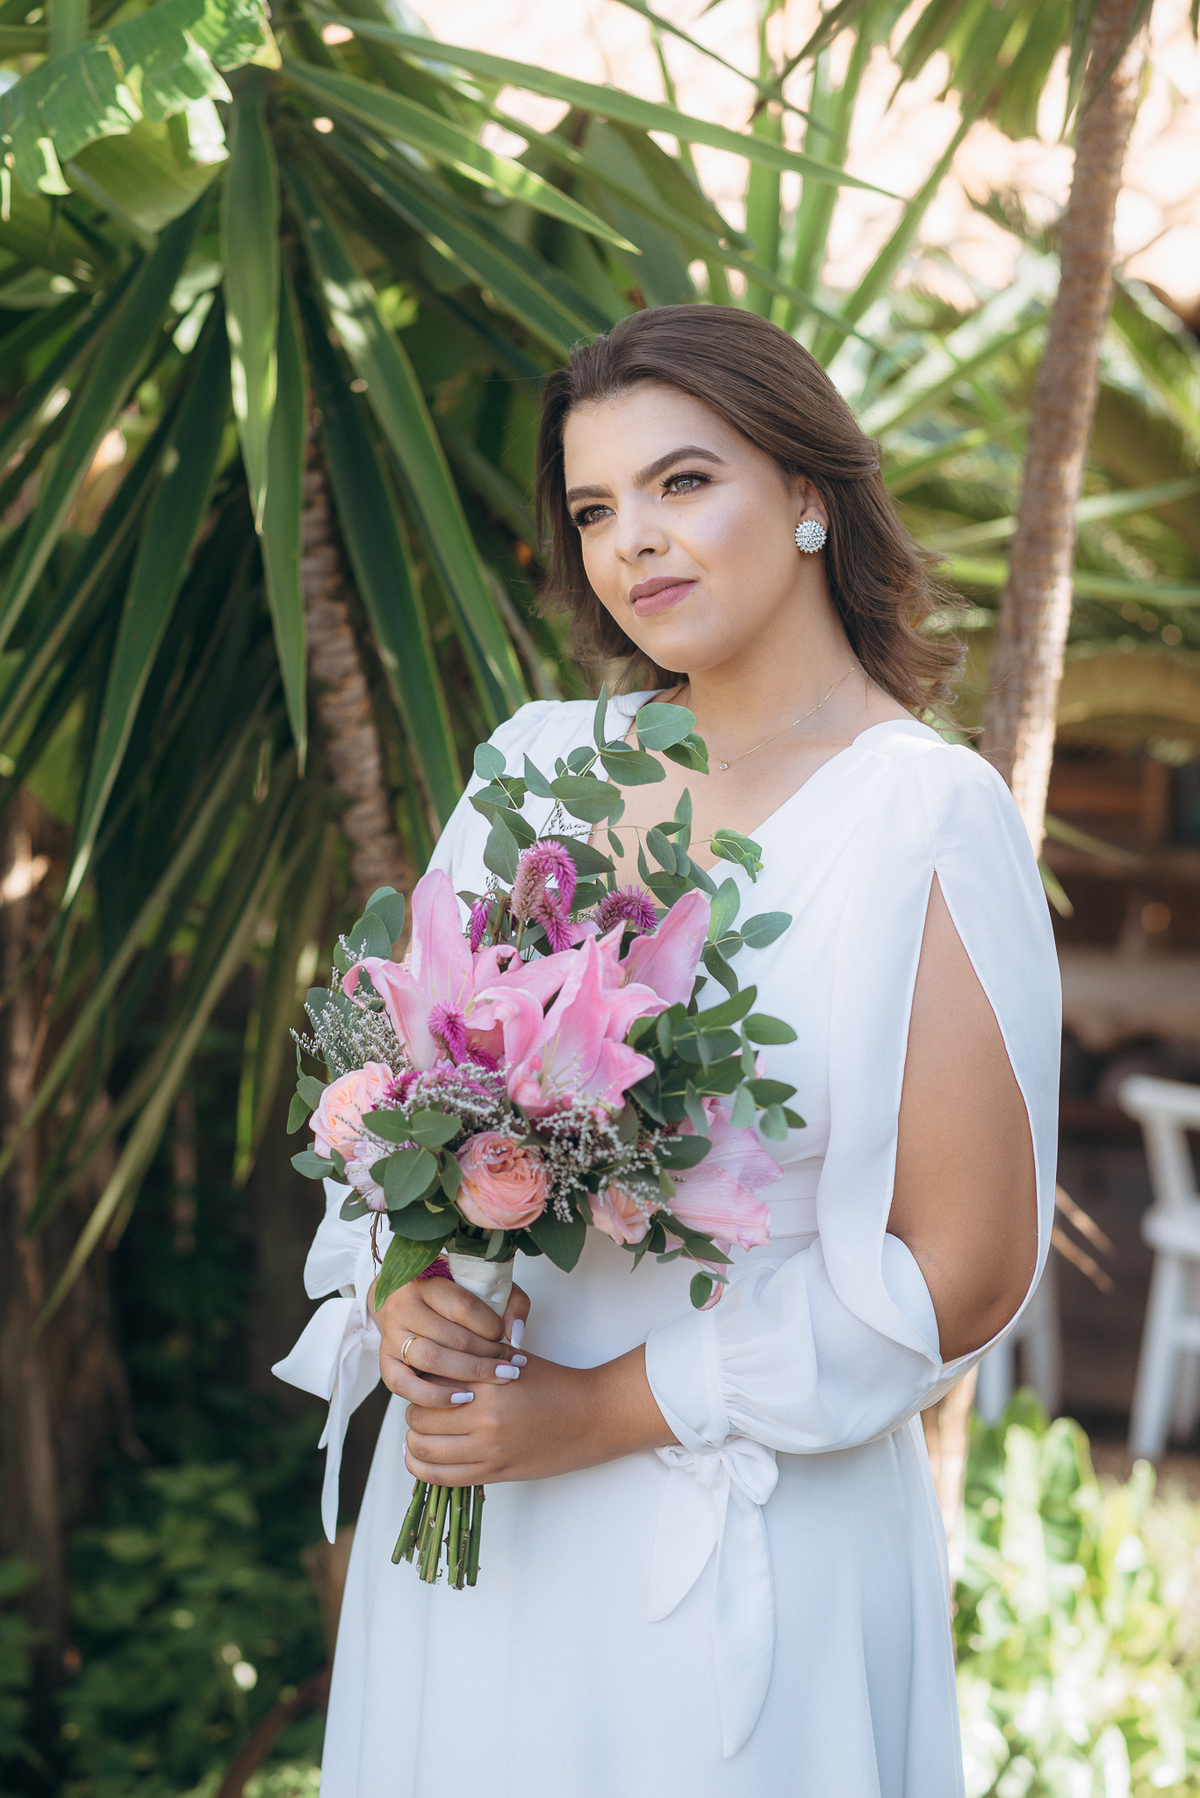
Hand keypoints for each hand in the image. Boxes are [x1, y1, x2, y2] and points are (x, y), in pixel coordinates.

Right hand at [373, 1274, 530, 1400]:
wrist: (405, 1301)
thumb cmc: (451, 1296)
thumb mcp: (484, 1286)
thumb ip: (511, 1302)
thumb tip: (515, 1335)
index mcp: (427, 1282)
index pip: (464, 1306)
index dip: (492, 1326)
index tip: (509, 1338)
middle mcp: (404, 1307)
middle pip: (452, 1337)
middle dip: (488, 1356)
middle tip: (513, 1367)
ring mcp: (391, 1336)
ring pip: (432, 1359)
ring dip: (470, 1374)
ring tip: (497, 1379)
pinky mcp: (385, 1363)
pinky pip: (405, 1386)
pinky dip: (435, 1397)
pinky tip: (463, 1398)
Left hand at [401, 1345, 677, 1486]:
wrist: (593, 1416)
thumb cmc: (556, 1383)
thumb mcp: (513, 1359)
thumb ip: (474, 1359)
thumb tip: (434, 1360)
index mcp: (488, 1382)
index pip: (429, 1382)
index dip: (420, 1380)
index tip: (424, 1380)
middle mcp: (484, 1417)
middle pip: (419, 1416)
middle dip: (415, 1410)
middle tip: (424, 1406)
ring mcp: (489, 1450)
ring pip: (423, 1448)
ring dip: (415, 1439)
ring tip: (423, 1430)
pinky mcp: (495, 1473)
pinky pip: (441, 1477)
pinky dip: (421, 1466)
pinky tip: (419, 1455)